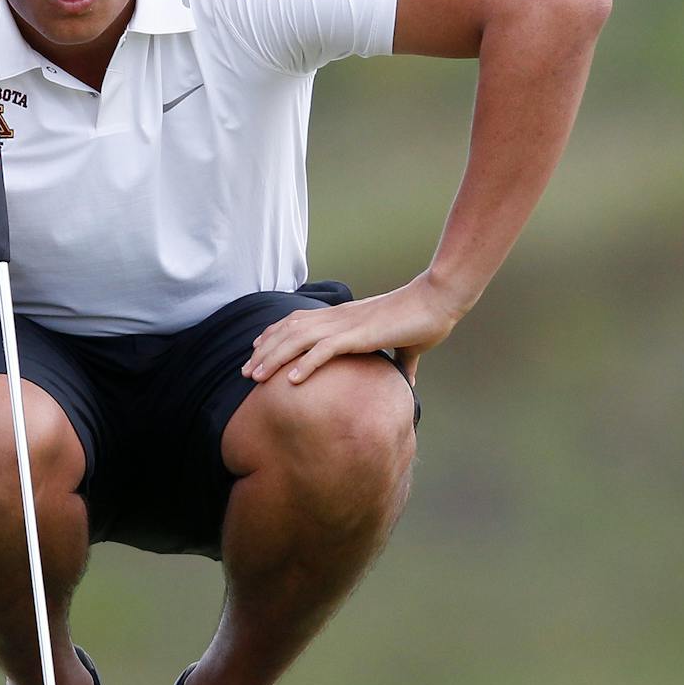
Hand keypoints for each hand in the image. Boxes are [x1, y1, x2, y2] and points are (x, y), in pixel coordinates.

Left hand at [242, 275, 469, 386]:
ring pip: (298, 341)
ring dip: (274, 359)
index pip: (297, 322)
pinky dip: (306, 364)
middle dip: (263, 352)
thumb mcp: (405, 345)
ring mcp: (347, 326)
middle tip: (245, 372)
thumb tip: (409, 382)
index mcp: (343, 317)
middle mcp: (338, 318)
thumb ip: (402, 362)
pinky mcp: (360, 336)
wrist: (437, 302)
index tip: (257, 351)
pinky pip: (326, 350)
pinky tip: (291, 381)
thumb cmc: (423, 320)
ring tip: (256, 378)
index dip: (274, 335)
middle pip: (288, 332)